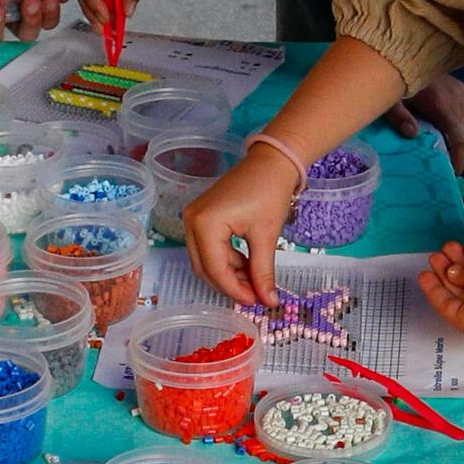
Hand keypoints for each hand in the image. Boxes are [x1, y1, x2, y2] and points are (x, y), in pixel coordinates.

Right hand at [184, 134, 299, 309]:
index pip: (215, 269)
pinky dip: (226, 260)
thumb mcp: (266, 235)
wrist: (271, 162)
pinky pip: (209, 247)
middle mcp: (192, 221)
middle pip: (205, 268)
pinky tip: (247, 264)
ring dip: (228, 273)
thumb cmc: (269, 191)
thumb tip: (268, 301)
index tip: (256, 301)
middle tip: (255, 295)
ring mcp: (194, 218)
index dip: (235, 290)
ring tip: (254, 279)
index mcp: (204, 224)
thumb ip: (264, 271)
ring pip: (206, 260)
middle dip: (229, 284)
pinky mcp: (201, 217)